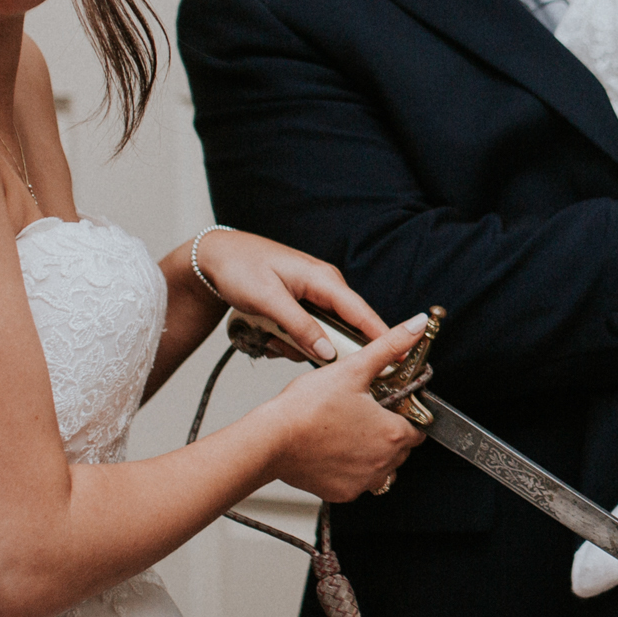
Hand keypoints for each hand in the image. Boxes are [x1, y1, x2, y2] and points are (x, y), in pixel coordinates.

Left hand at [188, 229, 390, 362]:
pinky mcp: (302, 303)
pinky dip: (290, 338)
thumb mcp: (268, 300)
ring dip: (299, 344)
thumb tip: (329, 354)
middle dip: (326, 348)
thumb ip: (300, 327)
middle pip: (344, 328)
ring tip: (270, 338)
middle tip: (301, 354)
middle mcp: (325, 287)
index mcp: (324, 280)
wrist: (216, 257)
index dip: (382, 336)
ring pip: (323, 333)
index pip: (362, 313)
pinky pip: (307, 330)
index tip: (401, 359)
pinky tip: (269, 334)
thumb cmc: (241, 268)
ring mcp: (313, 295)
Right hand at [263, 318, 427, 500]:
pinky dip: (350, 470)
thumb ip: (390, 346)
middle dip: (387, 432)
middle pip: (401, 449)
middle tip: (362, 415)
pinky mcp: (342, 493)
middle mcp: (384, 463)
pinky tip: (333, 450)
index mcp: (393, 433)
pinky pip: (357, 483)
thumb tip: (417, 325)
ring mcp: (363, 482)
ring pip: (381, 468)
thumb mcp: (354, 368)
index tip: (387, 406)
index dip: (404, 414)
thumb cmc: (307, 407)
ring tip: (347, 432)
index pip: (418, 428)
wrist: (271, 440)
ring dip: (372, 453)